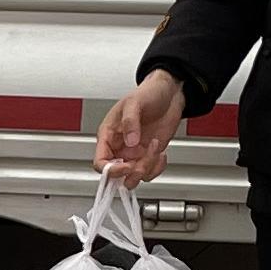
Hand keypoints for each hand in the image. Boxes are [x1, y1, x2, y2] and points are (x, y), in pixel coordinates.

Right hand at [95, 70, 187, 186]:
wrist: (169, 93)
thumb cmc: (148, 93)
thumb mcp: (134, 102)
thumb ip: (130, 122)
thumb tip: (130, 141)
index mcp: (109, 136)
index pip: (101, 162)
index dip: (111, 170)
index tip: (127, 166)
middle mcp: (120, 148)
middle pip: (117, 175)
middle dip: (132, 172)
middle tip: (142, 162)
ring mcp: (135, 154)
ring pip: (135, 176)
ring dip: (147, 168)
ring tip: (154, 148)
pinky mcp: (149, 155)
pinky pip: (150, 172)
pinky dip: (158, 167)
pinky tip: (161, 153)